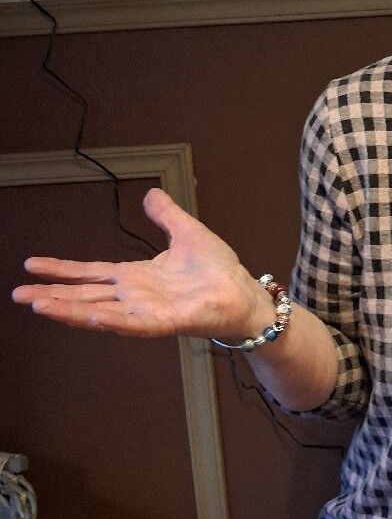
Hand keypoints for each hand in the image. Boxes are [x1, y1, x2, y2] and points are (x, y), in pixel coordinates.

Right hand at [12, 187, 268, 340]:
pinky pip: (133, 324)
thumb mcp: (186, 233)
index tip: (32, 265)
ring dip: (70, 310)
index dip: (63, 270)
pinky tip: (90, 318)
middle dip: (52, 295)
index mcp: (137, 277)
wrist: (243, 292)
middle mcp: (136, 297)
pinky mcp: (164, 322)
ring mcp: (147, 312)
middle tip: (19, 294)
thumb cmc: (218, 269)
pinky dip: (111, 321)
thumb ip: (166, 215)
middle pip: (86, 296)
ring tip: (39, 305)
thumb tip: (150, 194)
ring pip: (99, 312)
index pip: (92, 273)